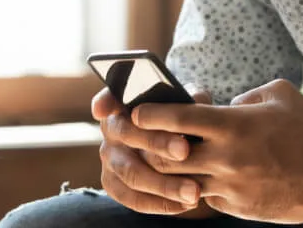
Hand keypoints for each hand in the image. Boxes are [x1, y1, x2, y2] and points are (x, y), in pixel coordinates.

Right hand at [93, 86, 219, 217]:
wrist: (176, 147)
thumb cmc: (181, 119)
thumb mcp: (186, 103)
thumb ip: (188, 99)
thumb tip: (197, 100)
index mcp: (123, 102)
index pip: (110, 97)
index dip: (105, 101)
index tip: (104, 109)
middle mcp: (111, 129)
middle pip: (128, 135)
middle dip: (157, 142)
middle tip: (184, 150)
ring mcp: (109, 158)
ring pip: (132, 173)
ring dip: (164, 184)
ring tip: (193, 191)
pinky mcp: (114, 184)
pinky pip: (133, 199)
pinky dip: (159, 204)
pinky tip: (184, 204)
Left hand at [133, 79, 302, 223]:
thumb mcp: (277, 93)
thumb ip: (243, 96)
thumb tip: (221, 104)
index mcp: (233, 125)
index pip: (177, 119)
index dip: (150, 114)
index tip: (136, 112)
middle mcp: (227, 157)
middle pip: (167, 156)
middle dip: (148, 148)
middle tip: (139, 140)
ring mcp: (232, 186)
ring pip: (182, 182)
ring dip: (170, 172)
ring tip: (164, 161)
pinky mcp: (239, 208)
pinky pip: (206, 198)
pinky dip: (197, 188)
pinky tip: (197, 179)